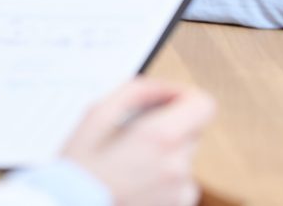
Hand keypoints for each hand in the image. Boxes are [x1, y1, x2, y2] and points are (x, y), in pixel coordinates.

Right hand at [61, 78, 215, 205]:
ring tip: (129, 166)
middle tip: (133, 137)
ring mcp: (179, 194)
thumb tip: (166, 88)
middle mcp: (177, 166)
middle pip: (192, 131)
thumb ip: (136, 92)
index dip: (186, 98)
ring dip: (165, 156)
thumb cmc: (78, 170)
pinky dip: (162, 181)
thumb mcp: (96, 115)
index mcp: (160, 138)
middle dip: (169, 128)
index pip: (204, 105)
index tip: (167, 102)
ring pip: (184, 159)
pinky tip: (134, 184)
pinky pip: (179, 185)